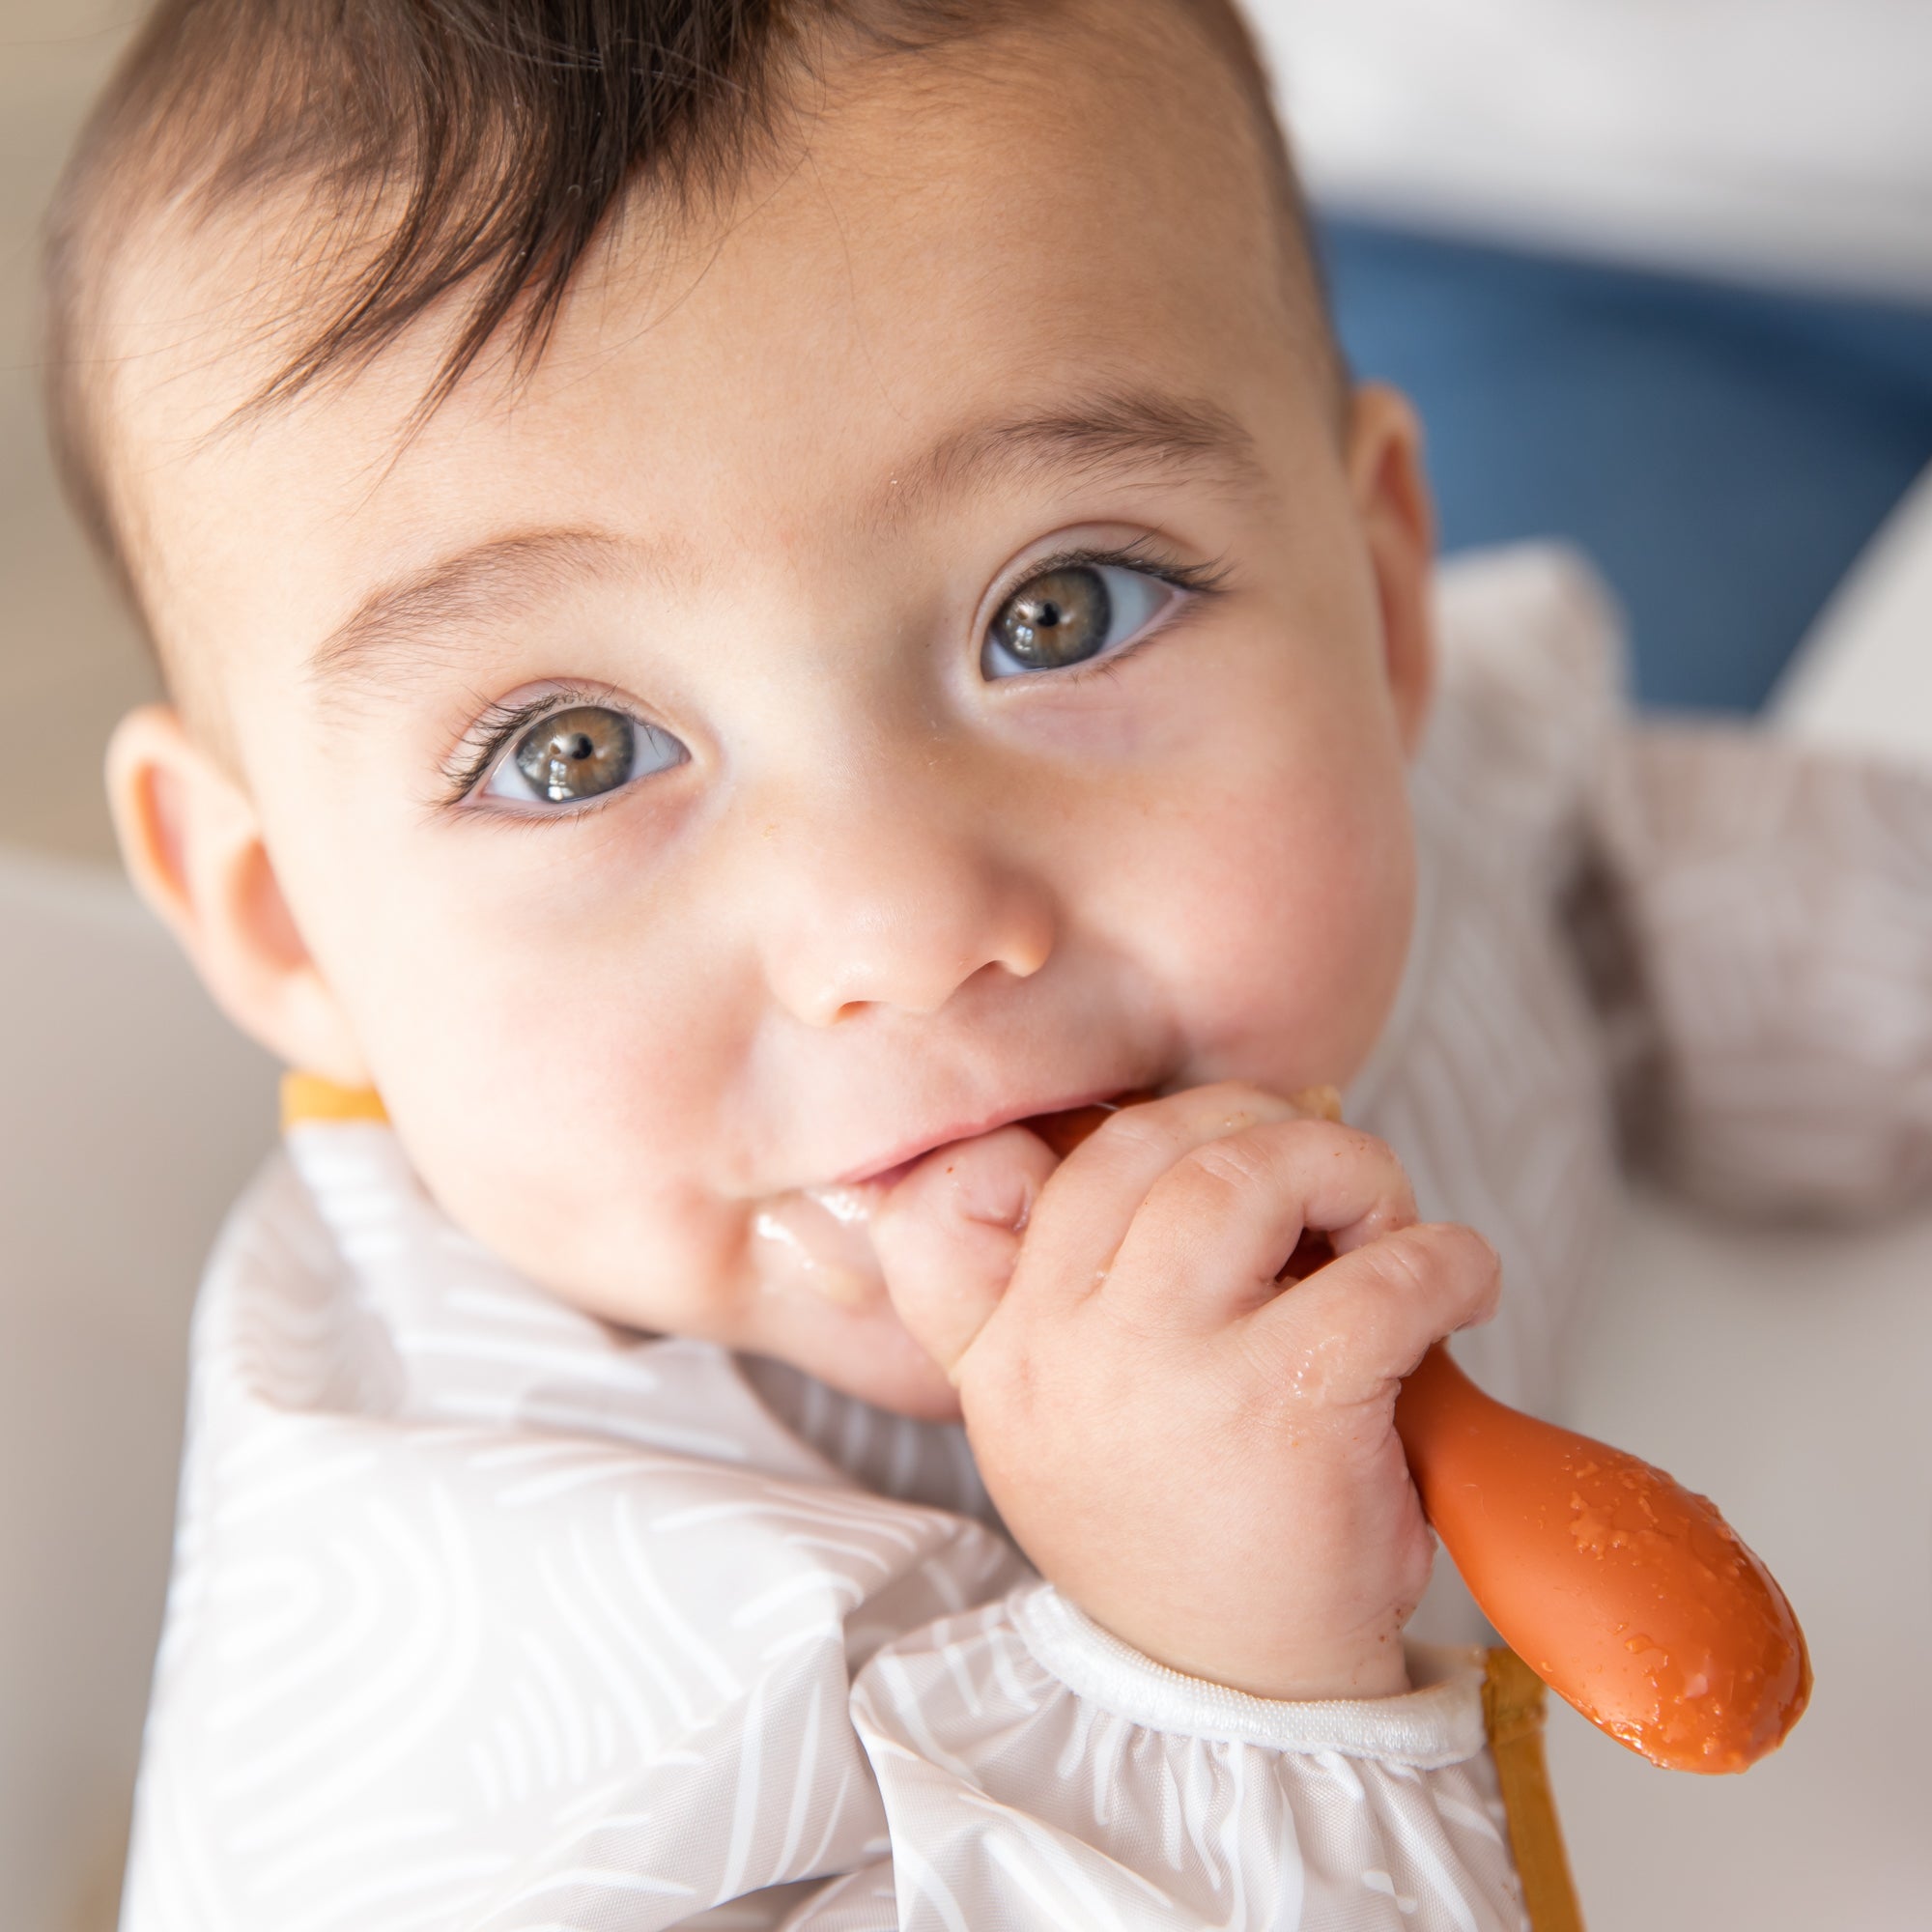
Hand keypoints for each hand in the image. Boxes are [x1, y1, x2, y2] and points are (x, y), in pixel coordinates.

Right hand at [870, 1084, 1499, 1699]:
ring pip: (1244, 1170)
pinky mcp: (1284, 1403)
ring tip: (1380, 1223)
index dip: (1071, 1133)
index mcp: (1003, 1352)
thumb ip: (1088, 1307)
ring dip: (1341, 1166)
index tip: (1167, 1146)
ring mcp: (1164, 1371)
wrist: (1242, 1708)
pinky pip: (1382, 1273)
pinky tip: (1458, 1286)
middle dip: (1255, 1125)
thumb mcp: (1075, 1432)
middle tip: (1320, 1179)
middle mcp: (1059, 1347)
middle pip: (1146, 1141)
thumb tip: (1233, 1152)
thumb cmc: (1185, 1545)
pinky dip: (1444, 1257)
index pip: (965, 1188)